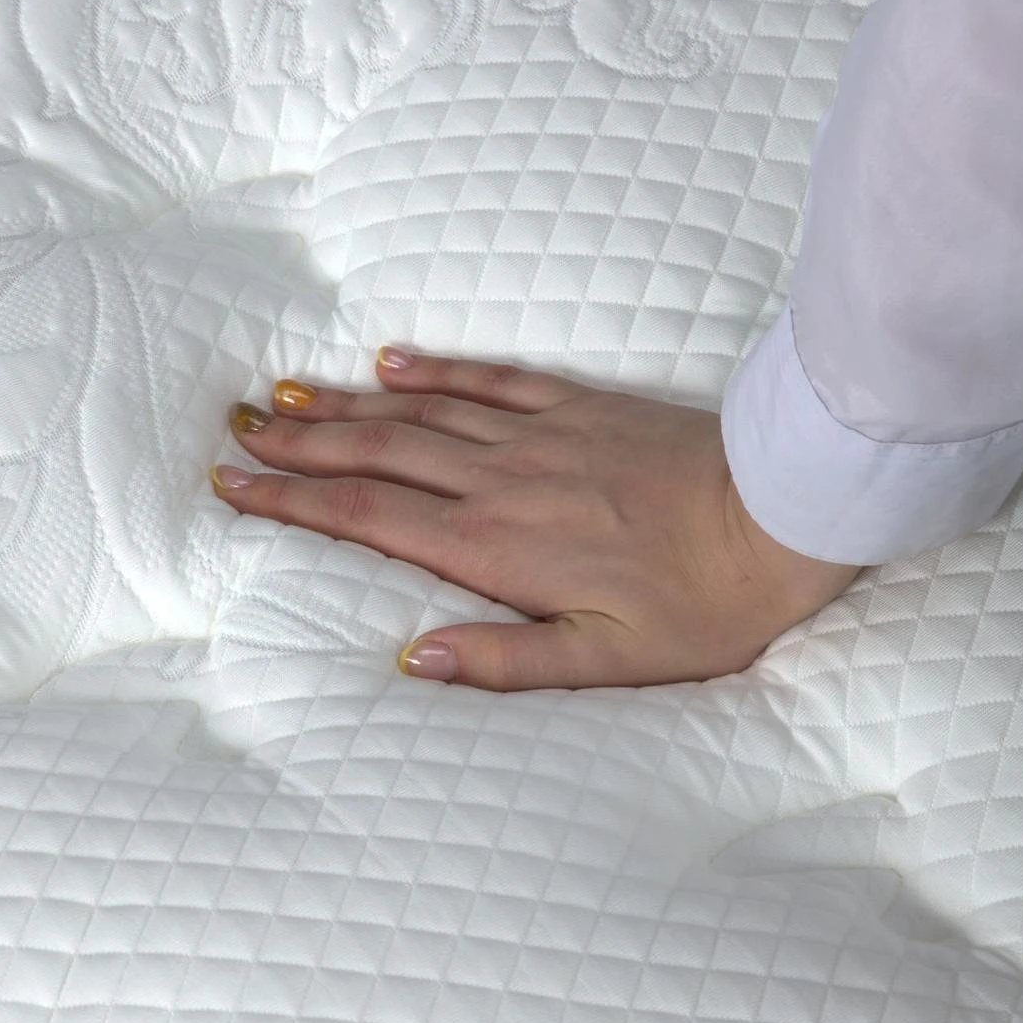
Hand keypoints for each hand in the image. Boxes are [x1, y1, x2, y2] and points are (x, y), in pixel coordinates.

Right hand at [210, 348, 860, 689]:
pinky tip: (391, 362)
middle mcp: (501, 482)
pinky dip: (434, 369)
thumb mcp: (610, 661)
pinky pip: (490, 380)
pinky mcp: (580, 408)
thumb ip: (505, 660)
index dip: (294, 502)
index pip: (369, 516)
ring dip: (343, 406)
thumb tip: (409, 659)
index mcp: (496, 548)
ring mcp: (538, 436)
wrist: (789, 511)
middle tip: (233, 434)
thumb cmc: (707, 603)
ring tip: (279, 398)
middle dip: (297, 446)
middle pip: (376, 453)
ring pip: (417, 413)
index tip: (234, 487)